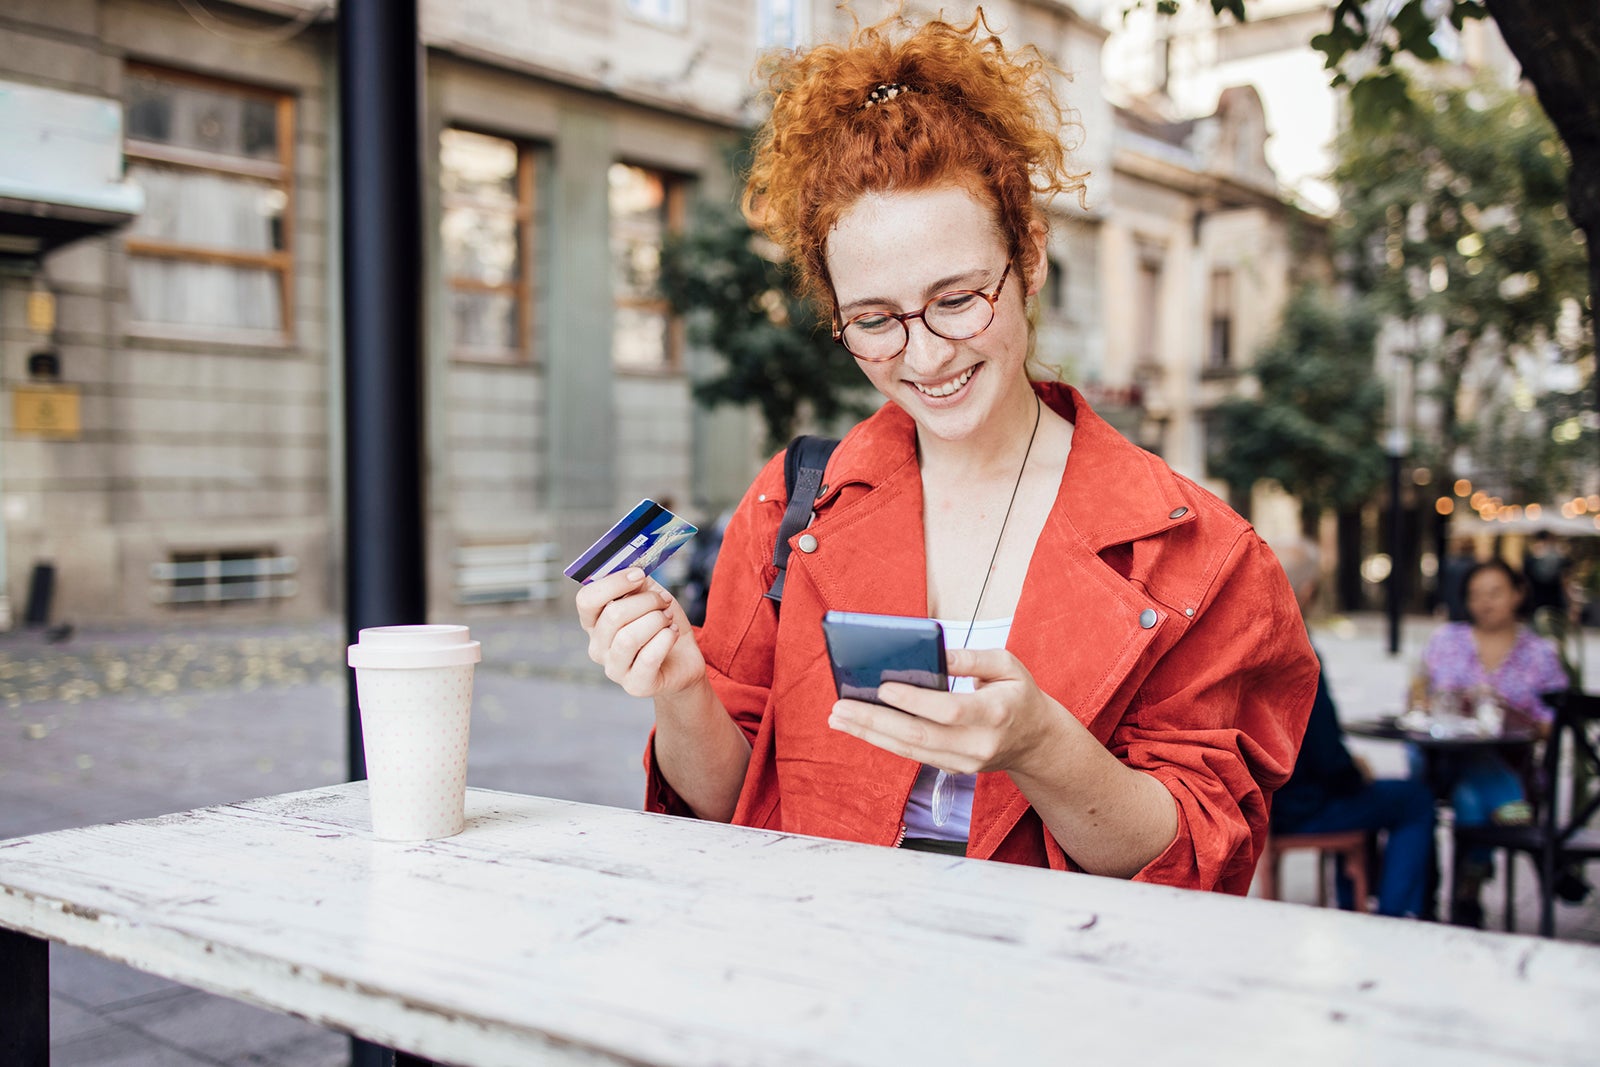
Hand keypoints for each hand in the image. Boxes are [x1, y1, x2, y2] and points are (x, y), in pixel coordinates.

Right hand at [575, 569, 705, 697]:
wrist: (683, 660)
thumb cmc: (661, 626)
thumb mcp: (650, 597)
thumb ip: (637, 582)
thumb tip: (632, 566)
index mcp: (594, 622)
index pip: (586, 599)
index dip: (613, 583)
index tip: (639, 574)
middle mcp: (598, 647)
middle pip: (613, 615)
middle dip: (646, 602)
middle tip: (664, 601)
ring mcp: (614, 669)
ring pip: (629, 637)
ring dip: (656, 621)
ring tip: (668, 619)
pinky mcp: (635, 685)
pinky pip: (648, 657)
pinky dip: (665, 639)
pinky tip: (672, 634)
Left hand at [827, 647, 1064, 775]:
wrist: (1035, 742)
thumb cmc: (1018, 694)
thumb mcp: (1007, 665)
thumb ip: (971, 658)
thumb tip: (935, 652)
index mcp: (995, 713)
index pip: (949, 710)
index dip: (915, 701)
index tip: (884, 687)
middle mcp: (978, 744)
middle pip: (920, 737)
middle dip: (876, 721)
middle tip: (840, 707)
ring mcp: (964, 762)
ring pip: (910, 751)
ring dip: (870, 734)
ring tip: (839, 718)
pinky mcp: (952, 769)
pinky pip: (913, 755)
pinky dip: (884, 740)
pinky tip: (860, 726)